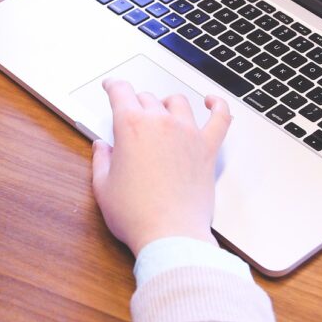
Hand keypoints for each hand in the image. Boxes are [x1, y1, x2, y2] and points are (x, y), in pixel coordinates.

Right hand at [91, 78, 231, 256]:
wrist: (170, 235)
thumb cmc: (137, 215)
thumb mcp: (103, 187)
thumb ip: (101, 161)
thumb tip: (102, 148)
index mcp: (131, 127)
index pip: (121, 92)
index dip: (113, 86)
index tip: (111, 86)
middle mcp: (161, 123)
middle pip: (147, 98)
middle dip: (136, 103)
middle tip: (131, 115)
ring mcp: (188, 133)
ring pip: (178, 102)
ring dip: (166, 103)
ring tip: (162, 111)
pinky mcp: (208, 149)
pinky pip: (220, 118)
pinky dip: (218, 106)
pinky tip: (212, 102)